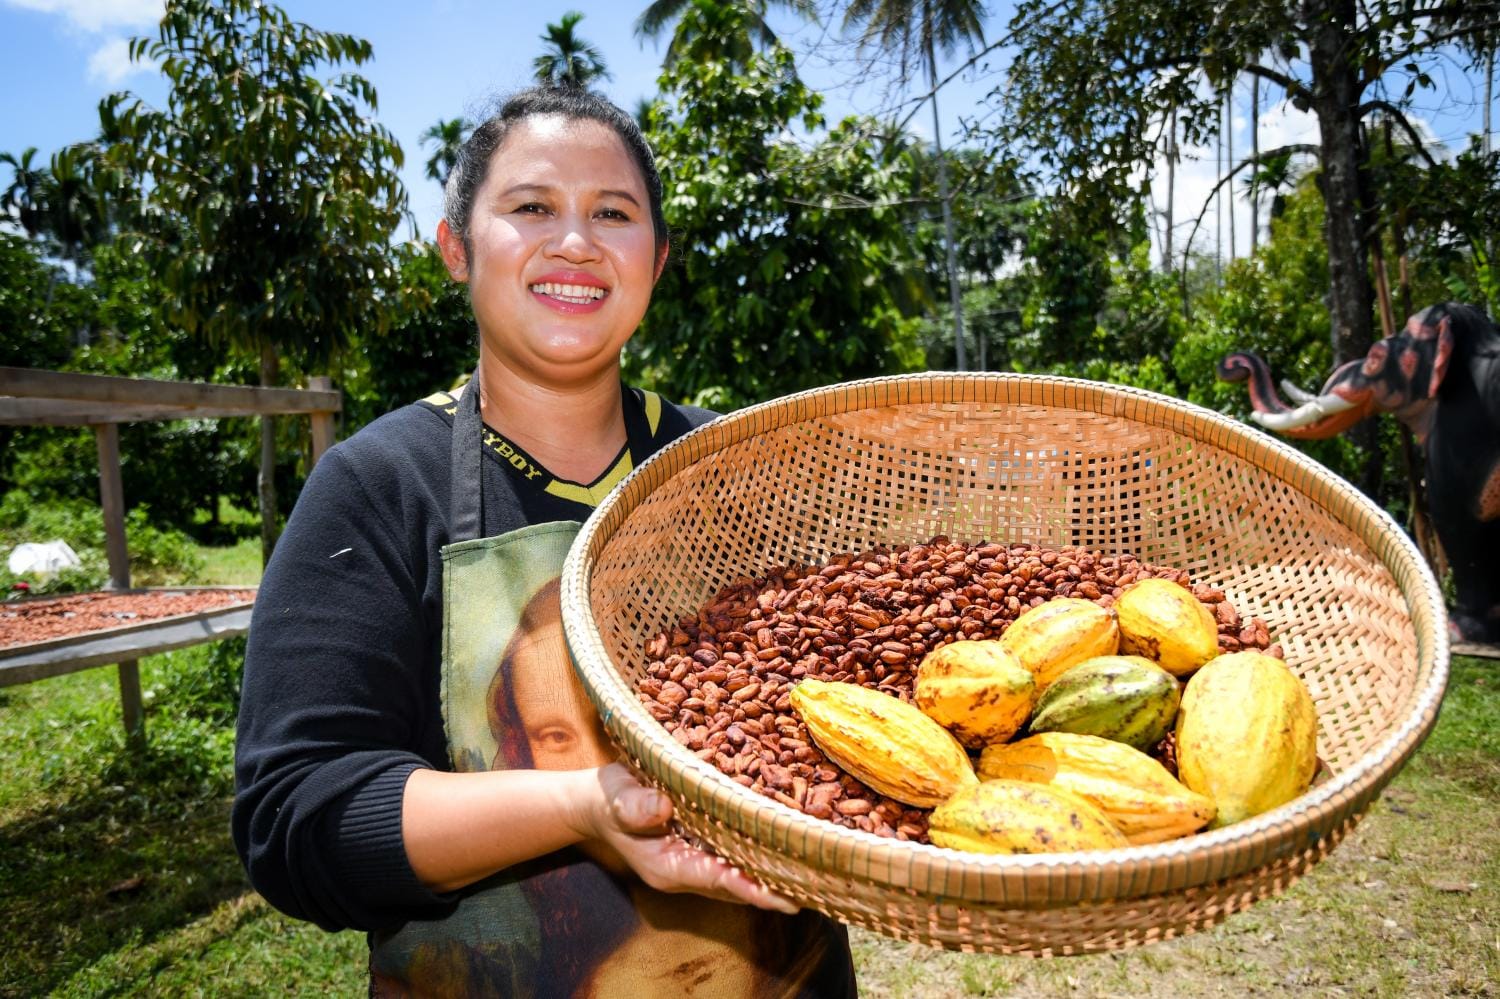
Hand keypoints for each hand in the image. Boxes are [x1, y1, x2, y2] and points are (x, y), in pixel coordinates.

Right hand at [580, 763, 798, 913]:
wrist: (600, 802)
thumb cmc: (610, 799)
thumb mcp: (618, 797)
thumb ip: (636, 806)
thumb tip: (661, 807)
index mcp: (669, 866)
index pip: (717, 879)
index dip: (750, 886)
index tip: (782, 895)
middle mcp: (688, 870)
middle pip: (739, 885)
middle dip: (774, 887)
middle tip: (816, 887)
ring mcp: (697, 862)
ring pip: (742, 875)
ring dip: (773, 873)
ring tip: (814, 874)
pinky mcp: (704, 847)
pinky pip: (737, 857)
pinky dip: (761, 853)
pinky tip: (789, 845)